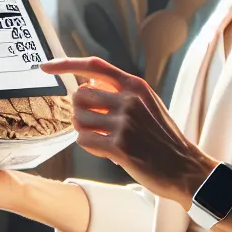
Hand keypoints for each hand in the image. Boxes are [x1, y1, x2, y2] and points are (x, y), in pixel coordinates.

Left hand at [42, 57, 215, 206]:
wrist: (185, 167)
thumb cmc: (163, 138)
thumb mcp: (148, 104)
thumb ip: (121, 93)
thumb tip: (86, 86)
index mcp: (136, 86)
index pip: (94, 66)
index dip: (67, 64)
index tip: (46, 66)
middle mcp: (129, 100)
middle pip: (80, 95)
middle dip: (79, 111)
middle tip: (93, 123)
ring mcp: (125, 123)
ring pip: (78, 119)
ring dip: (83, 129)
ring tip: (100, 137)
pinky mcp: (120, 147)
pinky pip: (84, 140)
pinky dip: (88, 145)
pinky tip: (104, 150)